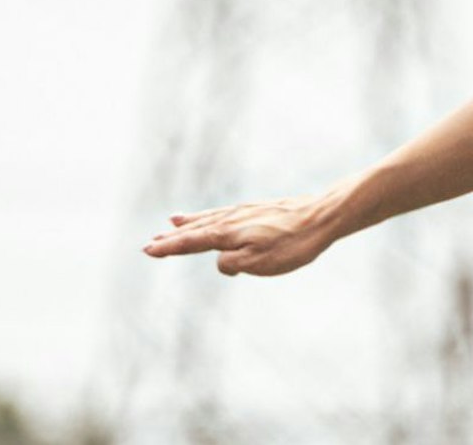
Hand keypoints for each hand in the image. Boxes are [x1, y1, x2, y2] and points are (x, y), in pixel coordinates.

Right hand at [141, 195, 337, 276]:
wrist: (324, 215)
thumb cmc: (293, 244)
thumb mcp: (258, 263)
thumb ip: (231, 264)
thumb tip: (222, 262)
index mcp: (227, 233)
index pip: (191, 243)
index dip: (169, 248)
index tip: (148, 250)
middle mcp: (232, 219)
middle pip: (197, 229)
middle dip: (174, 237)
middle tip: (151, 242)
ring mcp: (247, 211)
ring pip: (211, 218)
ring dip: (190, 223)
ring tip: (173, 221)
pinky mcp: (262, 208)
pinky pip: (228, 212)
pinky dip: (213, 214)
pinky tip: (215, 215)